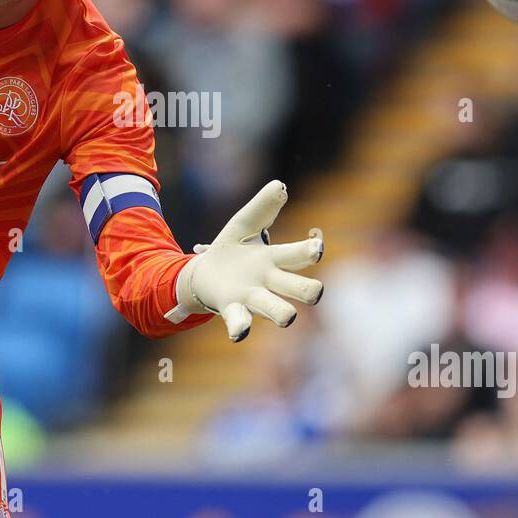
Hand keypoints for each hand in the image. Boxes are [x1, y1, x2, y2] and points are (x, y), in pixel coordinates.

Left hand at [174, 180, 323, 341]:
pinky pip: (240, 321)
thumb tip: (280, 185)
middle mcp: (270, 283)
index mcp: (275, 260)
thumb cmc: (231, 251)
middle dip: (310, 291)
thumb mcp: (243, 225)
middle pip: (301, 289)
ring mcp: (252, 298)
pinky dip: (241, 327)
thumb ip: (261, 207)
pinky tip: (240, 332)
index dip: (311, 250)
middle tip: (315, 292)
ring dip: (283, 313)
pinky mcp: (231, 308)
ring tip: (288, 317)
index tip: (316, 244)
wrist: (202, 274)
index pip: (302, 255)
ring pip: (276, 309)